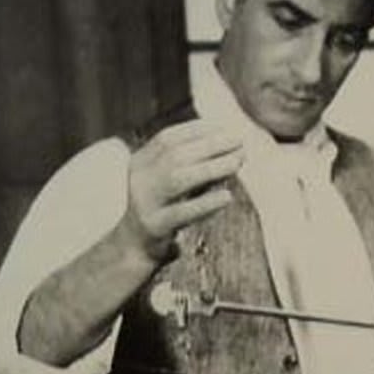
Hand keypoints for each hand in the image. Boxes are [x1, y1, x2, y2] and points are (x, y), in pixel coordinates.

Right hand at [125, 119, 242, 259]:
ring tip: (237, 162)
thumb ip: (194, 165)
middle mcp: (139, 179)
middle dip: (210, 145)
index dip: (196, 130)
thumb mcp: (173, 182)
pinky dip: (206, 203)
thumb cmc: (164, 207)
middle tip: (239, 141)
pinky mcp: (155, 226)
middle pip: (175, 156)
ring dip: (211, 168)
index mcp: (140, 162)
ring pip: (178, 180)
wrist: (135, 246)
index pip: (167, 139)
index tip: (224, 127)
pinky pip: (182, 213)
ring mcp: (145, 203)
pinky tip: (227, 196)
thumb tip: (233, 149)